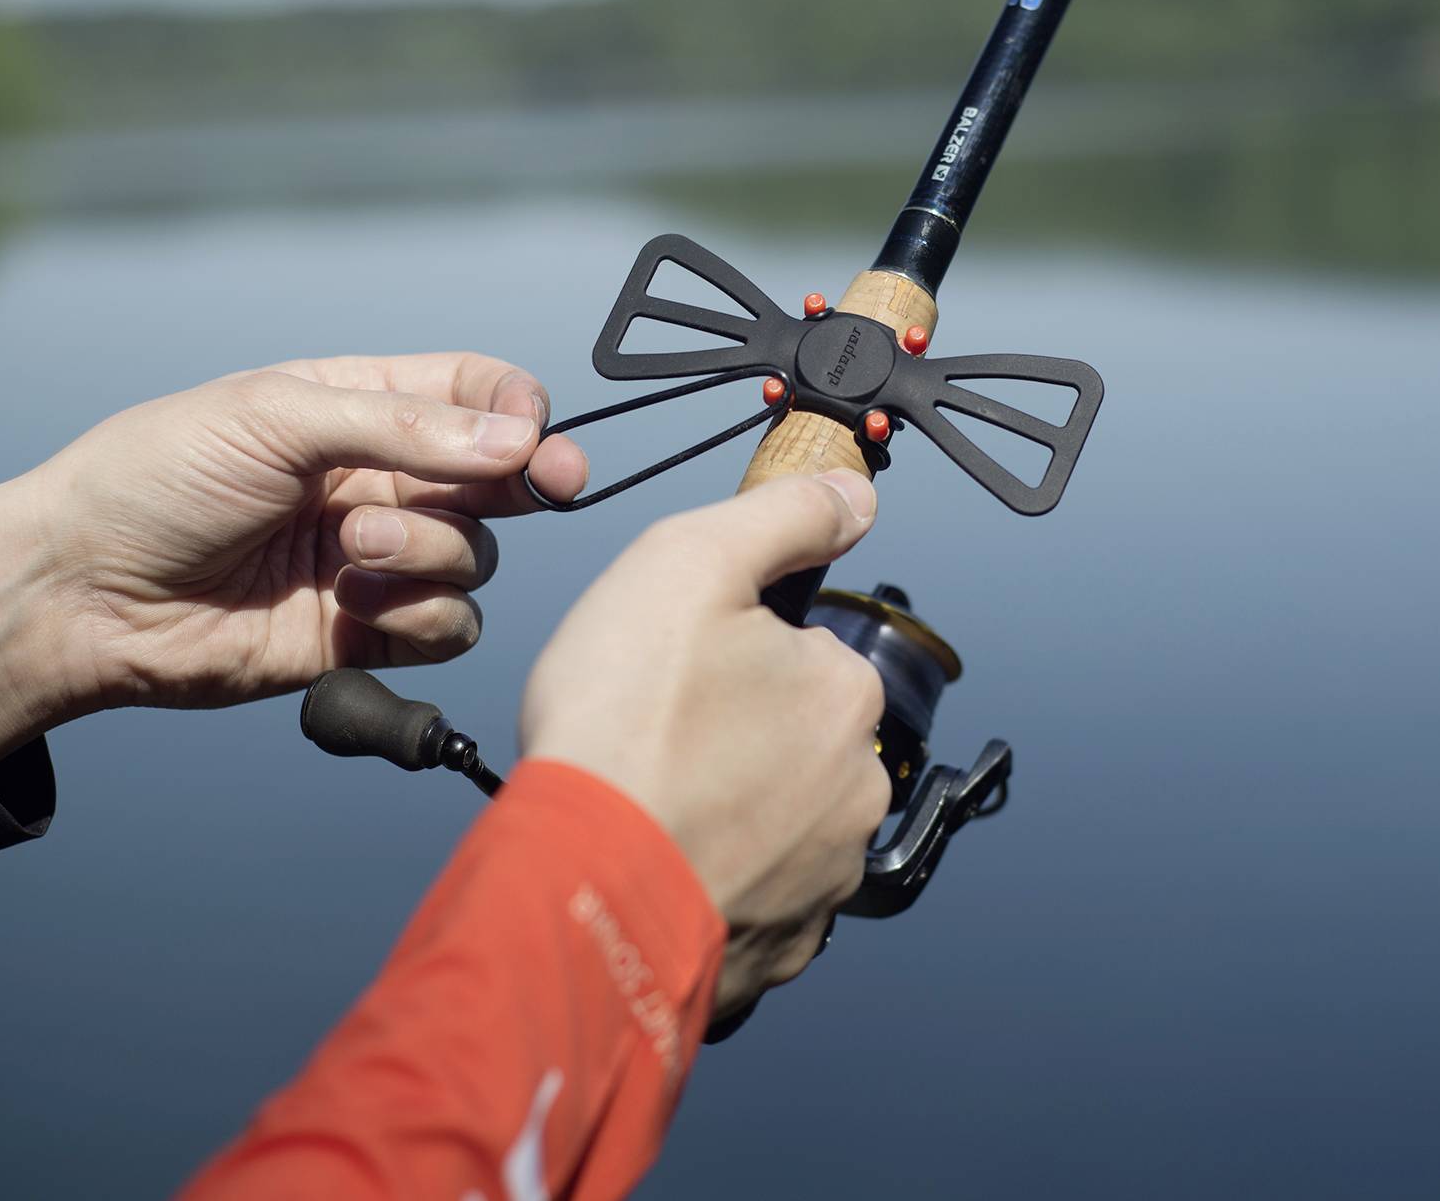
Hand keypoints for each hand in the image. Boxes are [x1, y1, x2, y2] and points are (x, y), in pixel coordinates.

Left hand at [0, 354, 586, 765]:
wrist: (81, 594)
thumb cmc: (156, 480)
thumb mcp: (276, 420)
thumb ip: (402, 427)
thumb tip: (520, 441)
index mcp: (359, 405)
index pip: (476, 394)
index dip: (518, 411)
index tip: (534, 432)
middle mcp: (380, 480)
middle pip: (500, 477)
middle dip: (529, 479)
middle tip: (549, 484)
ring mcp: (377, 559)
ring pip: (477, 556)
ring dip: (431, 549)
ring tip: (350, 549)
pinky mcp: (366, 633)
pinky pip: (449, 626)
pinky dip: (421, 614)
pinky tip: (353, 604)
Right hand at [521, 470, 889, 1016]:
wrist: (581, 887)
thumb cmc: (622, 726)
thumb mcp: (689, 562)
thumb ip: (783, 516)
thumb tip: (853, 492)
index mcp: (844, 693)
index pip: (799, 651)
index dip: (726, 653)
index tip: (673, 675)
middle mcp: (858, 788)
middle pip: (791, 737)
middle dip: (734, 735)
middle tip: (654, 740)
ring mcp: (825, 877)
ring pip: (777, 819)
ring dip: (726, 811)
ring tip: (651, 806)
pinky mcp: (785, 947)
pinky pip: (758, 897)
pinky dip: (716, 881)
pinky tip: (662, 864)